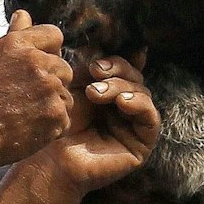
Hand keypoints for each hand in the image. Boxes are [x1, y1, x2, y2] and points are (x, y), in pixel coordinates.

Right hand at [0, 10, 74, 168]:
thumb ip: (13, 35)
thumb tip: (24, 14)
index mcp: (20, 45)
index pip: (54, 35)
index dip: (49, 49)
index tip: (39, 63)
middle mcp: (38, 63)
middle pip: (64, 67)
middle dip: (52, 79)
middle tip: (28, 95)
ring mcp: (50, 90)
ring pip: (65, 93)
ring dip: (52, 102)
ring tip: (26, 112)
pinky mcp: (57, 115)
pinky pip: (64, 117)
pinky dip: (51, 124)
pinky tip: (31, 126)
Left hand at [38, 55, 159, 194]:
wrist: (51, 159)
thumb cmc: (59, 125)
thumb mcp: (76, 87)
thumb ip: (93, 67)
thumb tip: (109, 43)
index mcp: (111, 95)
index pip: (125, 70)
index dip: (119, 61)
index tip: (98, 61)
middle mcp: (125, 110)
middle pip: (136, 79)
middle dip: (118, 71)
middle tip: (95, 72)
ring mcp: (135, 127)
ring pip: (143, 95)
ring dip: (123, 87)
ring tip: (97, 92)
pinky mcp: (142, 145)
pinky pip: (151, 120)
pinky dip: (139, 105)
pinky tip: (122, 102)